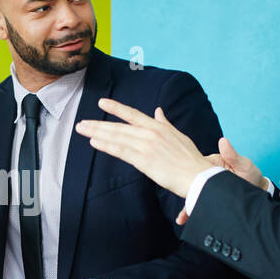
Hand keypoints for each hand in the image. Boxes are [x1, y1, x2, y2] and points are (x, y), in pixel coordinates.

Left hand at [75, 99, 220, 198]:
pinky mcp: (144, 160)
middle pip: (119, 127)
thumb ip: (165, 123)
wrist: (198, 175)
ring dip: (97, 133)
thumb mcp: (178, 136)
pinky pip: (121, 151)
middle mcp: (151, 133)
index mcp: (159, 127)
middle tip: (81, 123)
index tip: (102, 102)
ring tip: (82, 130)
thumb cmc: (190, 159)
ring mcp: (147, 146)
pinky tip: (94, 142)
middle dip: (98, 124)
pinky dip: (106, 145)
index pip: (133, 114)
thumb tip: (158, 111)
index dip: (116, 108)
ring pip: (116, 137)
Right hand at [174, 137, 269, 225]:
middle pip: (189, 182)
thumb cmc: (250, 174)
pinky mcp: (206, 197)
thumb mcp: (243, 164)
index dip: (188, 172)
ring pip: (191, 194)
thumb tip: (222, 141)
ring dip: (186, 205)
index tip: (184, 180)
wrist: (255, 190)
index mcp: (210, 164)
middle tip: (183, 204)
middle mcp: (205, 176)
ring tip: (182, 217)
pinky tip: (183, 219)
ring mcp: (204, 187)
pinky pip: (196, 203)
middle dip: (184, 192)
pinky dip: (189, 211)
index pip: (194, 165)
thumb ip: (232, 155)